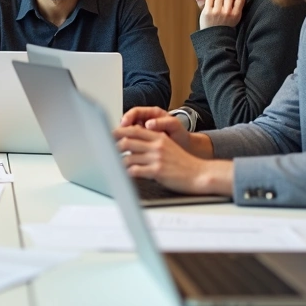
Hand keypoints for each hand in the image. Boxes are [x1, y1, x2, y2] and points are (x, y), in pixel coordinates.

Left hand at [115, 126, 231, 194]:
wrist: (199, 174)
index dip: (118, 131)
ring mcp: (157, 158)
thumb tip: (131, 144)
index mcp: (158, 137)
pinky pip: (136, 170)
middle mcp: (156, 145)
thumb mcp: (168, 147)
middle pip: (128, 141)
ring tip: (114, 166)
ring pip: (129, 156)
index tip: (108, 134)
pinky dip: (128, 172)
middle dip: (113, 146)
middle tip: (106, 150)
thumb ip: (152, 143)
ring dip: (119, 162)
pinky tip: (125, 175)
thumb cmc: (183, 163)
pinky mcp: (157, 171)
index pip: (134, 130)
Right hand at [119, 107, 191, 149]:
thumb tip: (149, 123)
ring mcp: (144, 130)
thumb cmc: (181, 135)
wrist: (186, 146)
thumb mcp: (174, 126)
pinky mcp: (143, 140)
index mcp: (153, 113)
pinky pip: (133, 140)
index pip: (135, 112)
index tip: (124, 124)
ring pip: (129, 131)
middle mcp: (147, 120)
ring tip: (122, 144)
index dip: (127, 117)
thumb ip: (162, 122)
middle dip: (122, 128)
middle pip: (129, 121)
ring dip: (125, 137)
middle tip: (118, 135)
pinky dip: (130, 144)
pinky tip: (129, 150)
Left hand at [199, 0, 244, 29]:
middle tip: (225, 1)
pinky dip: (210, 1)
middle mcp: (227, 12)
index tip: (234, 0)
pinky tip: (211, 6)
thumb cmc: (225, 28)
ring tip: (217, 5)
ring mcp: (216, 11)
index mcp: (236, 14)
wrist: (214, 39)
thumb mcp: (235, 20)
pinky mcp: (207, 11)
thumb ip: (236, 9)